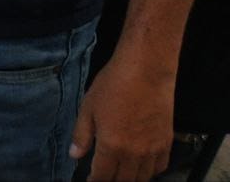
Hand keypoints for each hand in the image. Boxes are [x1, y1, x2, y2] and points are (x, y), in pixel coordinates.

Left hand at [70, 53, 173, 179]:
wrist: (145, 71)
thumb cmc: (112, 85)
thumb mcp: (88, 107)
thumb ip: (82, 135)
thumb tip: (75, 155)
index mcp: (111, 146)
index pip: (102, 176)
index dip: (95, 181)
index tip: (91, 180)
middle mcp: (134, 154)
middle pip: (124, 180)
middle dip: (111, 181)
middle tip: (104, 176)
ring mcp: (153, 149)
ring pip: (143, 177)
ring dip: (130, 178)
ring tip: (121, 173)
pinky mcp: (167, 142)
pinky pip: (160, 167)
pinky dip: (150, 171)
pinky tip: (142, 165)